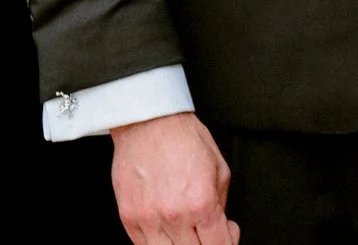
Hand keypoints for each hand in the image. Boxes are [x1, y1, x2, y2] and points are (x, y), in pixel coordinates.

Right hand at [109, 112, 236, 244]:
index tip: (227, 235)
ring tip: (187, 232)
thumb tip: (223, 227)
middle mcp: (175, 215)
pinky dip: (159, 243)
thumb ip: (221, 204)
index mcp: (202, 202)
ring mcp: (148, 220)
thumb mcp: (219, 169)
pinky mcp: (129, 219)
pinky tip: (168, 230)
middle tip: (208, 231)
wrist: (149, 124)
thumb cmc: (183, 139)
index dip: (228, 243)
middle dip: (206, 244)